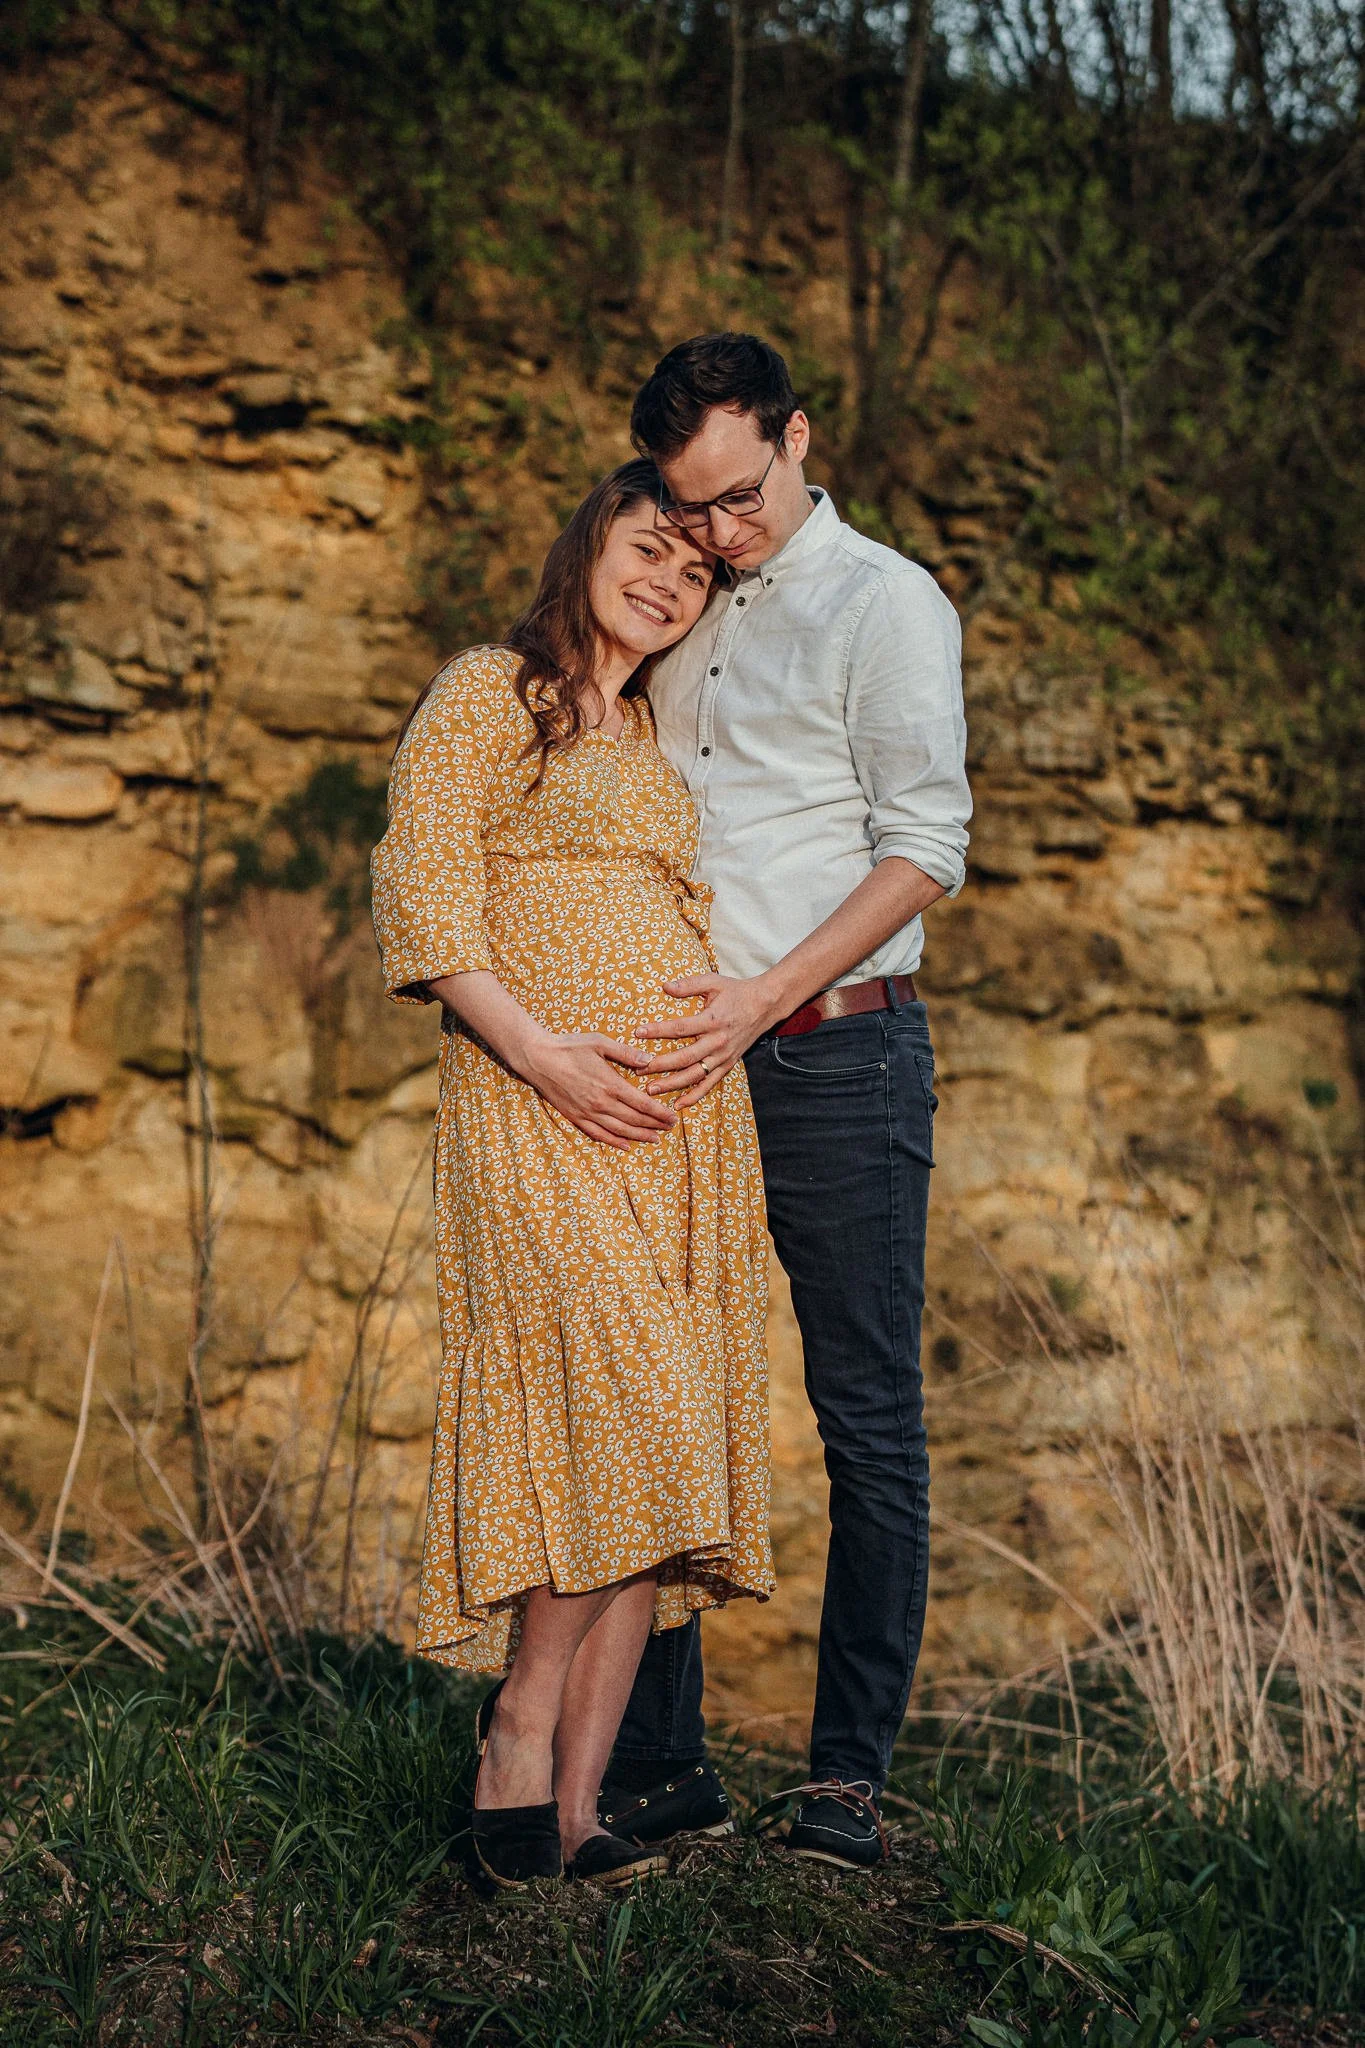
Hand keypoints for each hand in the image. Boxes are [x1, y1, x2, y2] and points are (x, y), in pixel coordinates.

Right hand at [521, 1033, 677, 1149]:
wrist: (537, 1058)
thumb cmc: (569, 1046)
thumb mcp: (600, 1042)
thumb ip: (626, 1053)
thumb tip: (649, 1060)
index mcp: (610, 1084)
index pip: (642, 1104)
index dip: (660, 1113)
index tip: (673, 1117)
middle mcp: (600, 1102)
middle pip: (634, 1120)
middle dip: (655, 1125)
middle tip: (670, 1128)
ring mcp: (587, 1112)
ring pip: (619, 1130)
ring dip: (639, 1136)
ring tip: (655, 1139)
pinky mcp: (575, 1117)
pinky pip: (598, 1134)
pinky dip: (614, 1142)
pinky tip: (626, 1145)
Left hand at [636, 974, 782, 1107]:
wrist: (765, 1005)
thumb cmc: (736, 991)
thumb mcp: (713, 982)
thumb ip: (688, 984)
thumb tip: (664, 986)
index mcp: (712, 1020)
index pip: (680, 1028)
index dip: (657, 1031)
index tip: (637, 1032)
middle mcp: (718, 1041)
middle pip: (684, 1057)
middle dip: (659, 1065)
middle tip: (637, 1069)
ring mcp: (723, 1056)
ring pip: (695, 1075)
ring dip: (672, 1084)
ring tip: (651, 1089)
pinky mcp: (728, 1064)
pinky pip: (710, 1084)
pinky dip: (695, 1096)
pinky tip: (678, 1104)